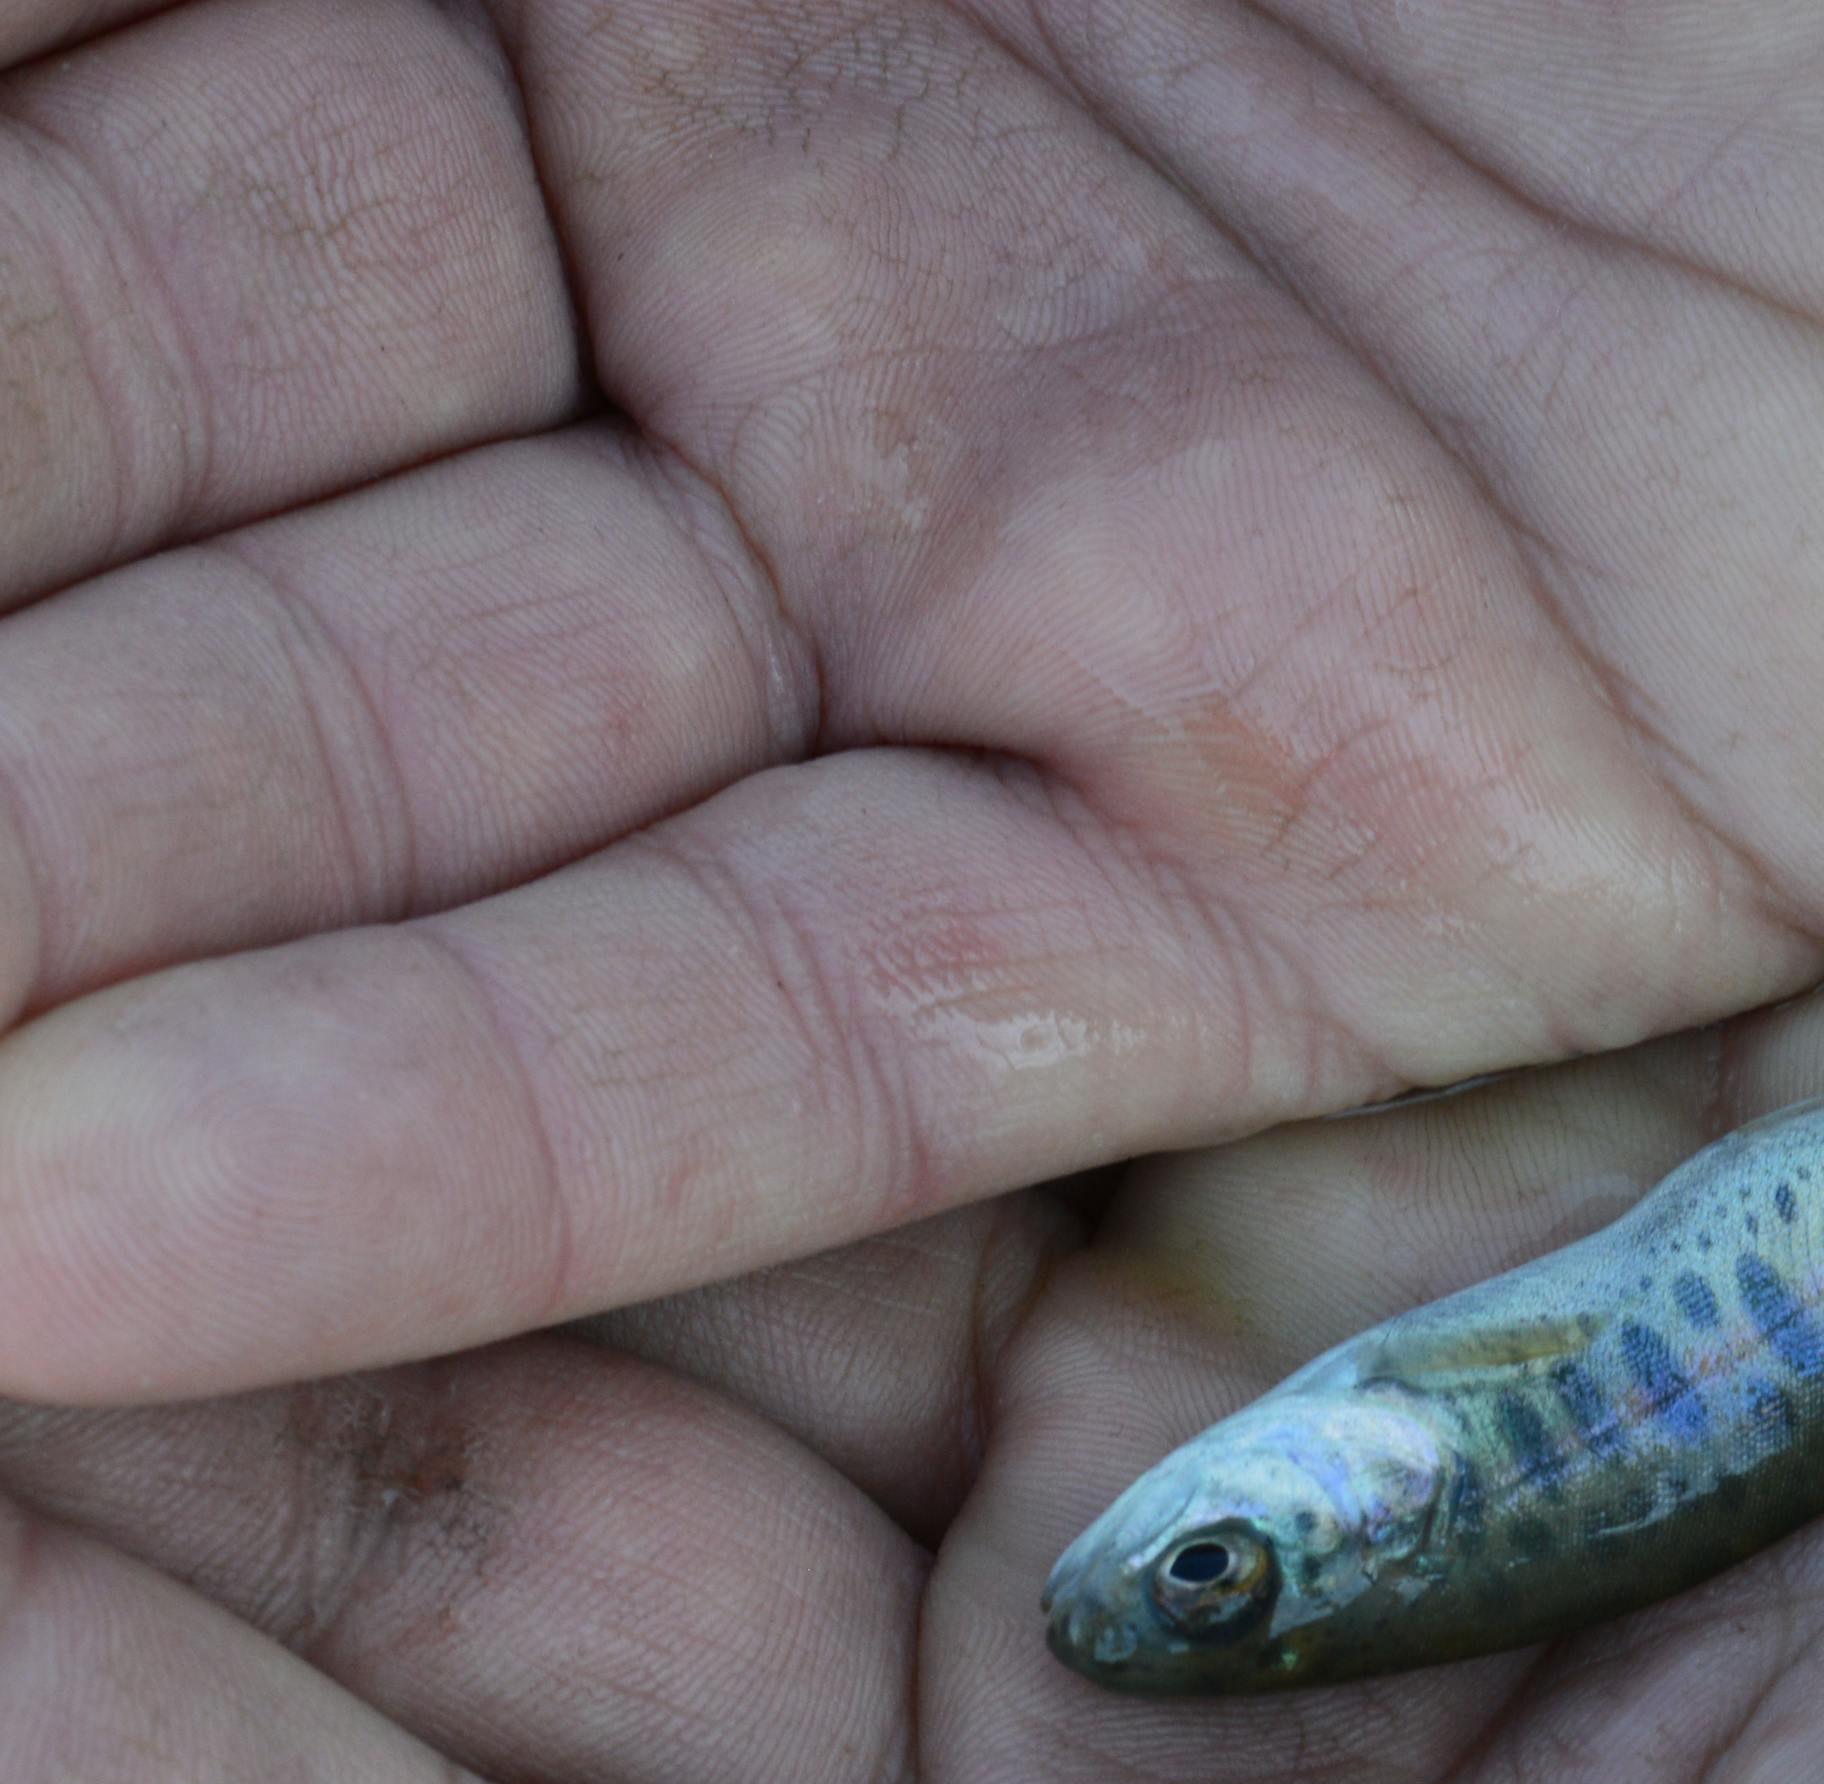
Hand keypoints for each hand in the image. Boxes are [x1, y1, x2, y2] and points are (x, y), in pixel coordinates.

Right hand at [0, 0, 1823, 1404]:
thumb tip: (37, 4)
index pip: (73, 161)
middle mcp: (789, 277)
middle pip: (167, 527)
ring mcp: (1054, 581)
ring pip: (442, 815)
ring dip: (59, 988)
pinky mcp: (1344, 843)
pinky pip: (841, 1012)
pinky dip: (457, 1134)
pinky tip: (45, 1269)